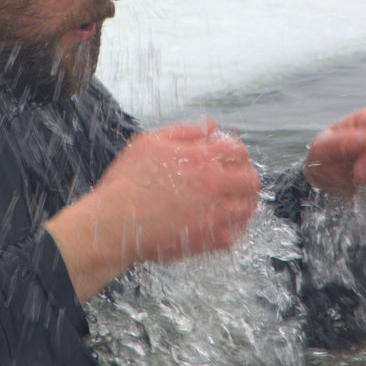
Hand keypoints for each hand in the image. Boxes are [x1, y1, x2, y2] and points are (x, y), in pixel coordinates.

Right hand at [45, 119, 259, 300]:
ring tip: (231, 200)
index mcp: (202, 158)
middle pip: (250, 179)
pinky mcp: (209, 240)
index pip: (238, 150)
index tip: (227, 155)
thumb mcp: (150, 142)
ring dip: (242, 201)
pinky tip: (222, 223)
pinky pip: (236, 234)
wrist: (115, 223)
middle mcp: (215, 185)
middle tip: (234, 178)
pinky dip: (233, 228)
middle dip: (244, 175)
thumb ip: (184, 131)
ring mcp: (215, 215)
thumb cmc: (127, 182)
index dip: (235, 150)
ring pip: (247, 207)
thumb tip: (209, 125)